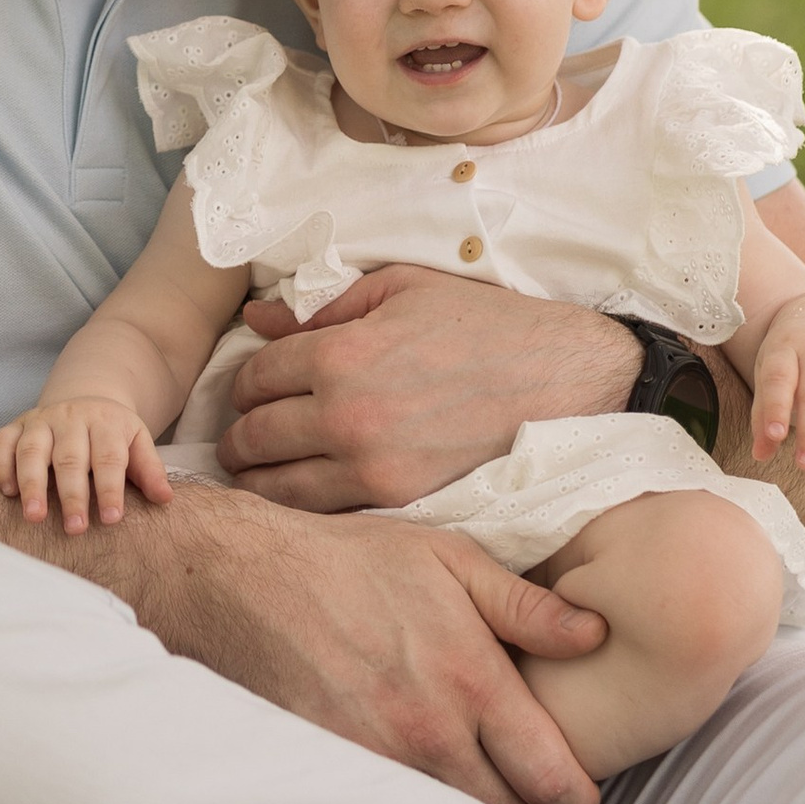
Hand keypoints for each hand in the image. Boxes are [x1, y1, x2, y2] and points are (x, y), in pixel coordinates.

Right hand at [0, 394, 176, 535]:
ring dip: (32, 483)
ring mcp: (40, 420)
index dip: (110, 489)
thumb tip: (165, 499)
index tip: (112, 520)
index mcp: (105, 422)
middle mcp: (71, 418)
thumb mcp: (138, 443)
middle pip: (70, 457)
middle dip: (72, 494)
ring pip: (31, 449)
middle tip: (75, 529)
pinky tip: (9, 492)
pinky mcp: (16, 425)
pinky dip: (1, 466)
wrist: (85, 400)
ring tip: (35, 517)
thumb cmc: (113, 435)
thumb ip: (150, 470)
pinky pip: (2, 442)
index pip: (108, 458)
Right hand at [181, 495, 608, 803]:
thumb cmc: (350, 561)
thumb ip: (526, 607)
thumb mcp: (449, 559)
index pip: (556, 782)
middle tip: (519, 790)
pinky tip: (412, 789)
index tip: (568, 785)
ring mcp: (378, 764)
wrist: (244, 579)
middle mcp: (430, 735)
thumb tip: (598, 634)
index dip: (575, 796)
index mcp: (473, 681)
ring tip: (468, 790)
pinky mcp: (334, 777)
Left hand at [216, 265, 640, 511]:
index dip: (245, 381)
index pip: (251, 377)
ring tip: (264, 469)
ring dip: (259, 478)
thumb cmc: (484, 323)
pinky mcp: (399, 504)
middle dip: (240, 434)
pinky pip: (324, 515)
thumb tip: (257, 317)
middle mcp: (345, 418)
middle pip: (251, 438)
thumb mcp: (400, 288)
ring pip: (275, 490)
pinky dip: (304, 507)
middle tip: (246, 432)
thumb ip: (322, 305)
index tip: (253, 387)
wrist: (564, 379)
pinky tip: (308, 491)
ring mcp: (372, 469)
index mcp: (339, 355)